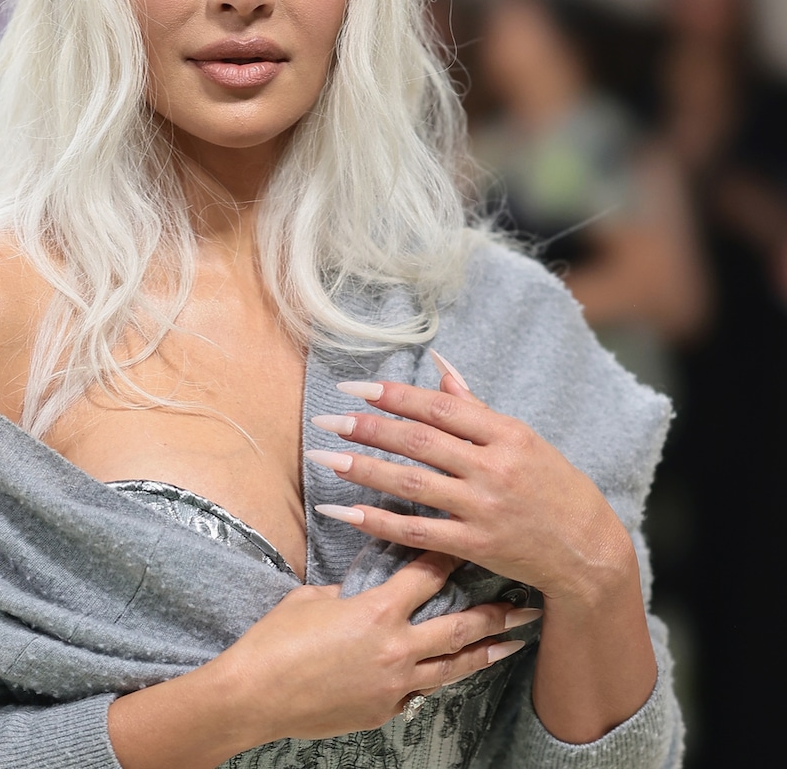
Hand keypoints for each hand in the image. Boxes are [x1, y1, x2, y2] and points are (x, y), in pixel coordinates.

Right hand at [213, 551, 532, 743]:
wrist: (255, 694)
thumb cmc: (276, 639)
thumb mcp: (313, 599)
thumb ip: (348, 592)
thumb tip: (364, 590)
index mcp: (377, 611)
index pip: (426, 573)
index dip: (451, 553)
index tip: (472, 539)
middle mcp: (395, 648)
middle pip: (459, 626)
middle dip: (495, 613)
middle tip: (525, 604)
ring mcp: (394, 684)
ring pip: (453, 666)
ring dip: (486, 652)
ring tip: (512, 643)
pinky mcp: (384, 711)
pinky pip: (421, 691)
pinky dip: (438, 678)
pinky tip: (453, 672)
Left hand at [310, 362, 630, 603]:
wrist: (588, 550)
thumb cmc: (553, 485)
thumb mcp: (522, 438)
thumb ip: (475, 405)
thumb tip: (439, 364)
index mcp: (507, 434)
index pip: (440, 408)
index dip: (395, 395)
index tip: (355, 387)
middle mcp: (494, 468)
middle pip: (420, 442)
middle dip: (368, 428)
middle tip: (327, 418)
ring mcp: (484, 508)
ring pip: (413, 484)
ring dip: (364, 469)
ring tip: (324, 456)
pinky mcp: (476, 546)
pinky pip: (417, 531)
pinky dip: (377, 520)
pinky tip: (344, 510)